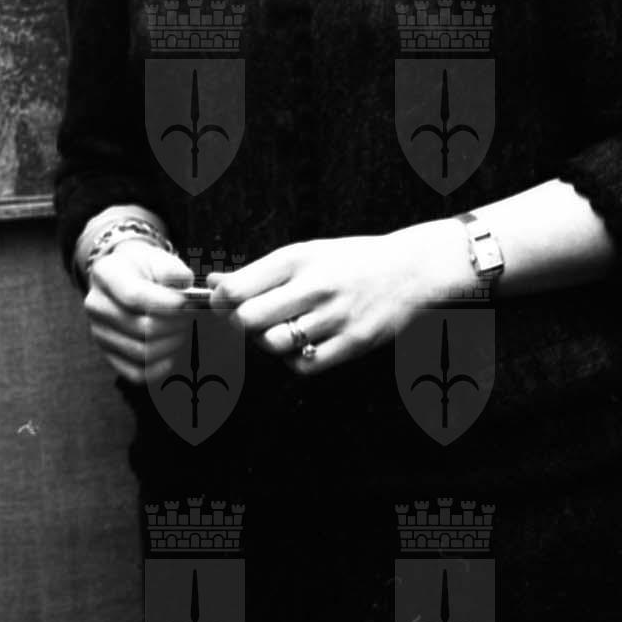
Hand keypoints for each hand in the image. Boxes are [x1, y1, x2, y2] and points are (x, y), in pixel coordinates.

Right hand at [82, 237, 195, 384]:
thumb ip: (172, 270)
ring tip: (182, 329)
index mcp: (105, 274)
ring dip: (172, 344)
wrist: (126, 278)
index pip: (135, 296)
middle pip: (142, 328)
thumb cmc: (145, 268)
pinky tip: (172, 350)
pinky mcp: (108, 355)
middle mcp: (96, 305)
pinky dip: (161, 367)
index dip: (167, 304)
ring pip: (143, 352)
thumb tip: (184, 290)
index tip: (188, 304)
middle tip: (191, 316)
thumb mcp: (158, 257)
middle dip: (176, 324)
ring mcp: (99, 332)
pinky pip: (137, 374)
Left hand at [207, 223, 462, 374]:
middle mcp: (315, 286)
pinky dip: (293, 360)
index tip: (223, 304)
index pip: (237, 288)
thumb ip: (258, 272)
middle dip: (240, 325)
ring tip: (279, 331)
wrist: (408, 270)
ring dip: (268, 343)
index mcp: (297, 258)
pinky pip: (303, 366)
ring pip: (274, 345)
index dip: (220, 301)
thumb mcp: (303, 255)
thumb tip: (214, 283)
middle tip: (249, 321)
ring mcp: (335, 317)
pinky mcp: (354, 343)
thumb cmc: (346, 262)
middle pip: (250, 320)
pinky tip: (302, 345)